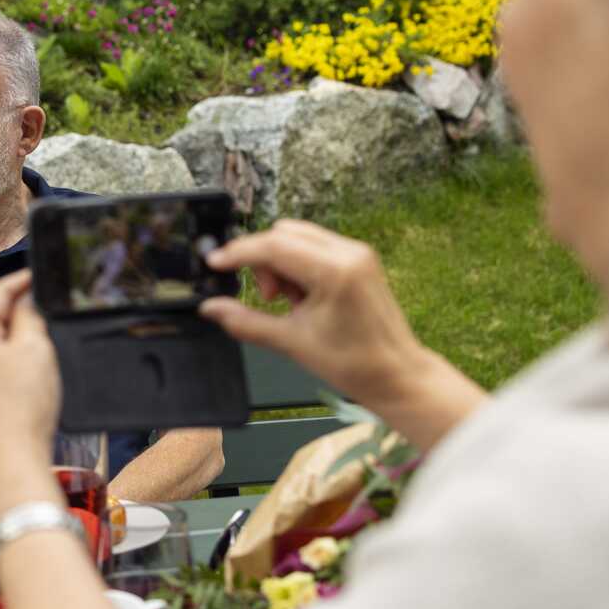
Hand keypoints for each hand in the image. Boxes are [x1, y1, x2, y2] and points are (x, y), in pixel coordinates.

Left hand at [0, 270, 59, 464]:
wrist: (13, 459)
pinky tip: (32, 366)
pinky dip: (10, 358)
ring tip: (46, 338)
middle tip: (51, 307)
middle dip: (20, 310)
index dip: (22, 280)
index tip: (41, 274)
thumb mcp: (35, 347)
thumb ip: (30, 314)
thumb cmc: (21, 406)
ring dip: (17, 336)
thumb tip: (27, 300)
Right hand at [200, 219, 428, 407]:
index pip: (274, 245)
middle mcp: (349, 252)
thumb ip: (245, 322)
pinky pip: (315, 247)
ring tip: (288, 301)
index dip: (239, 253)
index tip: (216, 264)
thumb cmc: (354, 364)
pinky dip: (298, 265)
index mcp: (335, 271)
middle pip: (284, 234)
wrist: (397, 375)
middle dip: (263, 260)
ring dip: (280, 262)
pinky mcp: (359, 259)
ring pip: (298, 237)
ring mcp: (357, 252)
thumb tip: (211, 309)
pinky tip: (302, 297)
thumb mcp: (291, 343)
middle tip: (267, 297)